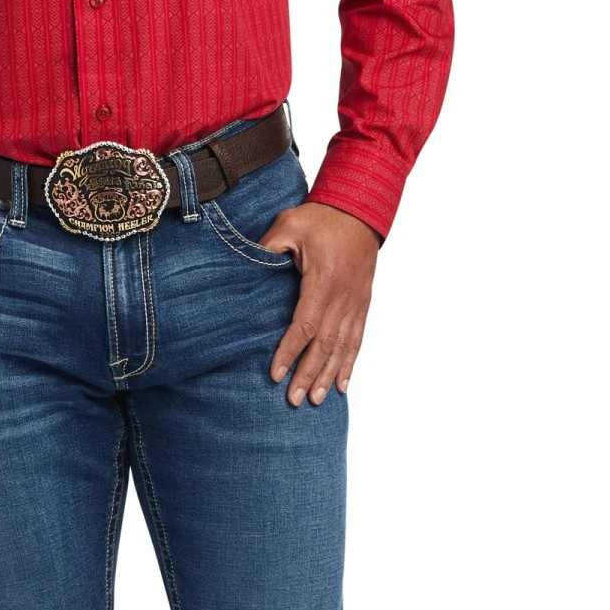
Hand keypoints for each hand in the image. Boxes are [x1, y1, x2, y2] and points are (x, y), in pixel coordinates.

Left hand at [260, 201, 379, 405]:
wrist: (359, 209)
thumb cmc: (321, 217)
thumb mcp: (289, 225)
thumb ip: (268, 247)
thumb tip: (246, 268)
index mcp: (323, 281)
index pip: (304, 325)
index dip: (289, 351)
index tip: (275, 373)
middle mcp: (343, 297)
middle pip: (325, 344)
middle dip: (309, 374)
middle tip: (295, 400)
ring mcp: (356, 302)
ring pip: (343, 347)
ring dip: (330, 375)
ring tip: (318, 400)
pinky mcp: (363, 303)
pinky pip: (358, 338)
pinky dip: (350, 363)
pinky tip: (344, 383)